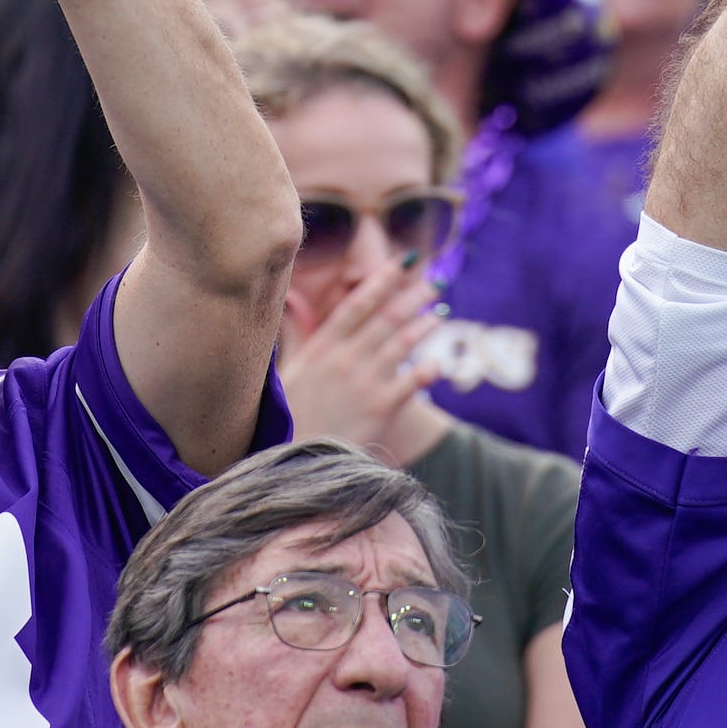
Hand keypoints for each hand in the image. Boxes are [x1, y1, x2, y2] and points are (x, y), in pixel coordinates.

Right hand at [277, 257, 440, 457]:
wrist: (293, 464)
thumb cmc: (288, 419)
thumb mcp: (287, 372)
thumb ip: (295, 334)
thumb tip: (292, 299)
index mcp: (321, 349)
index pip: (356, 305)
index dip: (381, 281)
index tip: (402, 262)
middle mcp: (345, 360)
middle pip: (385, 319)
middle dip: (411, 297)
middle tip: (433, 281)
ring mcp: (364, 383)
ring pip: (401, 344)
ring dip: (423, 325)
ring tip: (439, 313)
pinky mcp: (381, 408)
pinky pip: (413, 382)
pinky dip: (428, 369)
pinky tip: (440, 362)